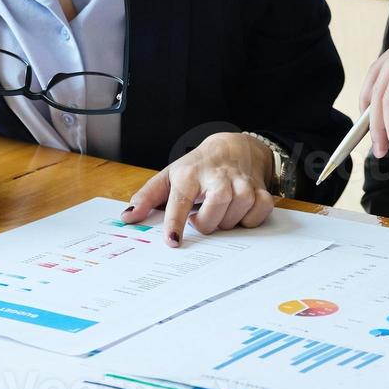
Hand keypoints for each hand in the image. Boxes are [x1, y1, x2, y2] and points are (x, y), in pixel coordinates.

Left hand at [119, 133, 275, 246]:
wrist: (234, 147)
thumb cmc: (198, 167)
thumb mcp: (170, 176)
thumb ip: (147, 197)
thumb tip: (127, 217)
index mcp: (190, 173)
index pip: (180, 199)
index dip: (175, 222)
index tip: (173, 241)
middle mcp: (217, 176)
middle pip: (213, 212)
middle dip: (205, 223)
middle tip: (200, 217)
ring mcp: (242, 183)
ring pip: (235, 217)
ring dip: (225, 222)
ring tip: (218, 211)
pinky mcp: (260, 190)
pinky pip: (256, 217)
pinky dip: (247, 220)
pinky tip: (238, 211)